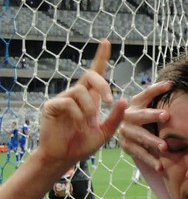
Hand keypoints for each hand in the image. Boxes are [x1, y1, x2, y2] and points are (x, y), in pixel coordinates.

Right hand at [39, 39, 125, 165]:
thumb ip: (116, 118)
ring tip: (89, 122)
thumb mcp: (106, 131)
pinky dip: (76, 113)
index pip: (96, 73)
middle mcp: (77, 94)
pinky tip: (76, 123)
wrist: (65, 157)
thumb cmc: (83, 144)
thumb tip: (124, 100)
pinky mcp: (52, 106)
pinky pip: (67, 102)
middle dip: (102, 85)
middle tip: (108, 101)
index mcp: (90, 98)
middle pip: (90, 74)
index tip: (106, 42)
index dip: (101, 57)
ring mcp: (63, 99)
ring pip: (80, 91)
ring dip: (89, 107)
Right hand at [118, 81, 172, 171]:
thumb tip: (173, 83)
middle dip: (154, 115)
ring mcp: (126, 132)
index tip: (170, 85)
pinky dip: (150, 160)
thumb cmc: (146, 117)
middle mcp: (128, 116)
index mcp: (136, 103)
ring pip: (140, 137)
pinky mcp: (127, 146)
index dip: (157, 89)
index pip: (146, 94)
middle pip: (142, 115)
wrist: (128, 134)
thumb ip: (158, 97)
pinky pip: (139, 154)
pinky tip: (160, 166)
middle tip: (167, 116)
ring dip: (152, 142)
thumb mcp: (149, 106)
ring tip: (165, 147)